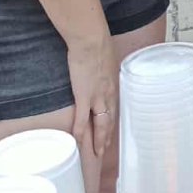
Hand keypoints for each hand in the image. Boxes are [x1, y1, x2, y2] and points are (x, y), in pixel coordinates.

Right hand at [66, 37, 118, 161]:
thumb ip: (103, 68)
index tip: (111, 131)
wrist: (91, 39)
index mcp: (113, 85)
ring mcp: (97, 97)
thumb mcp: (106, 58)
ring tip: (97, 153)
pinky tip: (78, 141)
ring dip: (99, 140)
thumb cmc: (97, 43)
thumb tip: (100, 68)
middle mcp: (109, 94)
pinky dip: (81, 132)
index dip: (112, 122)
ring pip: (100, 124)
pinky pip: (83, 119)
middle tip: (105, 149)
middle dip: (107, 136)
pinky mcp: (84, 96)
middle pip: (109, 120)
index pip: (114, 108)